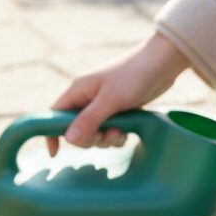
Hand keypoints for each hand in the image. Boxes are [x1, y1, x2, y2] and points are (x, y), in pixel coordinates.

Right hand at [46, 33, 191, 156]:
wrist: (163, 62)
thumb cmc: (134, 75)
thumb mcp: (110, 100)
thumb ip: (88, 120)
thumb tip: (68, 140)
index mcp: (78, 90)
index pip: (55, 114)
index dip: (52, 133)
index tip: (54, 153)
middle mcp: (87, 97)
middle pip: (76, 129)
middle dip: (90, 138)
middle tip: (105, 136)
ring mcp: (103, 104)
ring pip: (95, 132)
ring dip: (106, 138)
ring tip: (121, 132)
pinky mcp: (118, 109)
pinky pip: (110, 130)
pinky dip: (117, 135)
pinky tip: (128, 132)